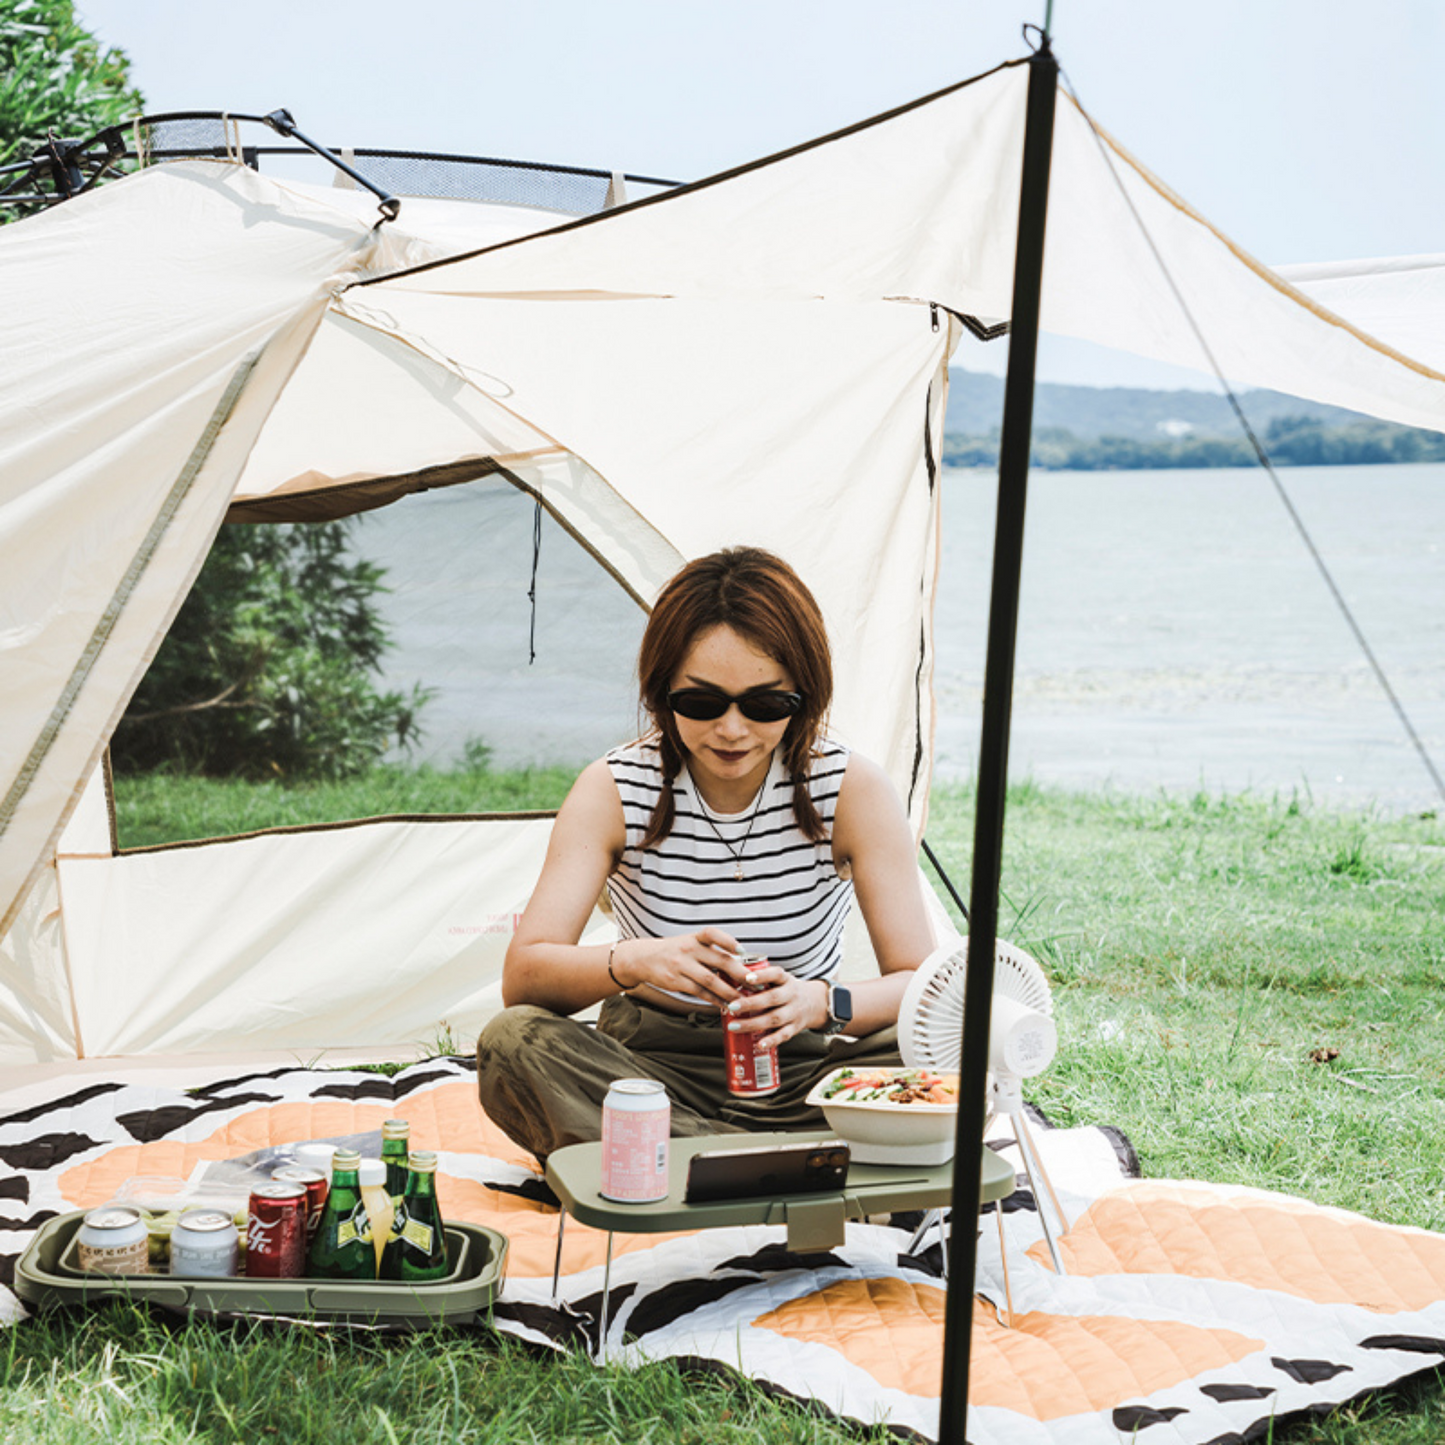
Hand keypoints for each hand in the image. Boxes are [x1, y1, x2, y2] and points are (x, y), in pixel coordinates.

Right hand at [613, 928, 750, 1006]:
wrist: (643, 958)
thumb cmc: (674, 951)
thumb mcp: (690, 942)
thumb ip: (712, 950)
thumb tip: (741, 963)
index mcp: (695, 937)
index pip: (713, 934)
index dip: (728, 941)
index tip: (742, 951)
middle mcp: (689, 949)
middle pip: (720, 961)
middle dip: (740, 974)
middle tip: (756, 984)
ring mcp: (682, 965)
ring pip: (711, 981)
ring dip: (730, 992)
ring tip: (744, 1001)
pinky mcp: (676, 981)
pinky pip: (700, 993)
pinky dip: (714, 1000)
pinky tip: (724, 1005)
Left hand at [723, 965, 827, 1050]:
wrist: (815, 1003)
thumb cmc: (787, 990)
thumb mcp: (780, 979)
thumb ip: (760, 978)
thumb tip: (729, 974)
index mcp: (786, 980)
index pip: (775, 974)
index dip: (762, 975)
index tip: (747, 977)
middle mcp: (791, 995)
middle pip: (772, 998)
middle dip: (750, 1003)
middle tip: (731, 1006)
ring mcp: (794, 1012)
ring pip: (774, 1018)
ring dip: (753, 1024)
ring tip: (734, 1026)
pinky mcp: (795, 1028)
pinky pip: (783, 1035)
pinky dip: (771, 1040)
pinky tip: (758, 1044)